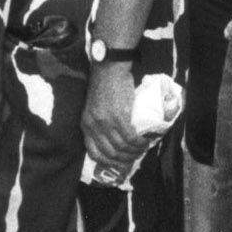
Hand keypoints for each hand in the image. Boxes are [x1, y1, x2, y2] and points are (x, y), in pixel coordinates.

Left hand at [80, 62, 143, 177]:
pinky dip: (139, 143)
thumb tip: (112, 140)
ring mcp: (106, 123)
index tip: (119, 162)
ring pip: (122, 147)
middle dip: (124, 159)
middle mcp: (94, 126)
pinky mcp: (119, 117)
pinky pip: (131, 138)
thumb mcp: (93, 108)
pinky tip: (145, 142)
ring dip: (134, 152)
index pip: (94, 152)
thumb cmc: (103, 86)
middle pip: (110, 153)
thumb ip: (98, 122)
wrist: (109, 69)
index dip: (108, 161)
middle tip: (135, 157)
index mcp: (85, 125)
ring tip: (143, 149)